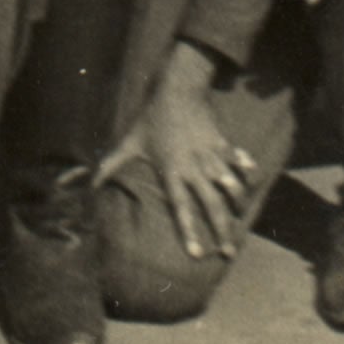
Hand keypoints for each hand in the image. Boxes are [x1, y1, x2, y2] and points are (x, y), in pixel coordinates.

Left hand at [99, 73, 255, 260]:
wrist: (179, 89)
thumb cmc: (152, 117)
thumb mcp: (130, 142)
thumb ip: (111, 165)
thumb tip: (90, 182)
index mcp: (171, 172)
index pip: (181, 209)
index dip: (189, 232)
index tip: (197, 254)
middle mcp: (194, 169)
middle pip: (212, 205)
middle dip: (222, 230)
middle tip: (229, 252)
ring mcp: (211, 157)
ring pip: (230, 187)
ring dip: (238, 204)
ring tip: (241, 218)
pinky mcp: (223, 144)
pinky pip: (239, 161)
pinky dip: (247, 170)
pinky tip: (253, 179)